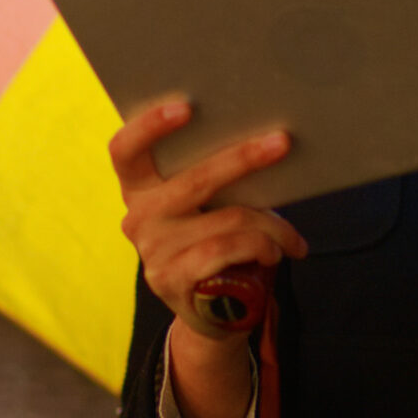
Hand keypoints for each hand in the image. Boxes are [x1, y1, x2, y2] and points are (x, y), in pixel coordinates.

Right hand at [110, 99, 308, 417]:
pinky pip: (227, 251)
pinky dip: (262, 247)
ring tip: (292, 238)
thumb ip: (214, 178)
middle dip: (245, 158)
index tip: (186, 106)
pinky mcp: (172, 279)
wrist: (210, 312)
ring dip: (271, 226)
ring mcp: (152, 250)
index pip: (125, 150)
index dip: (149, 126)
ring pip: (227, 218)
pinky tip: (279, 252)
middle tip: (282, 142)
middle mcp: (137, 216)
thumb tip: (267, 141)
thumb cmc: (214, 241)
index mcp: (139, 187)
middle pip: (195, 179)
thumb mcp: (208, 206)